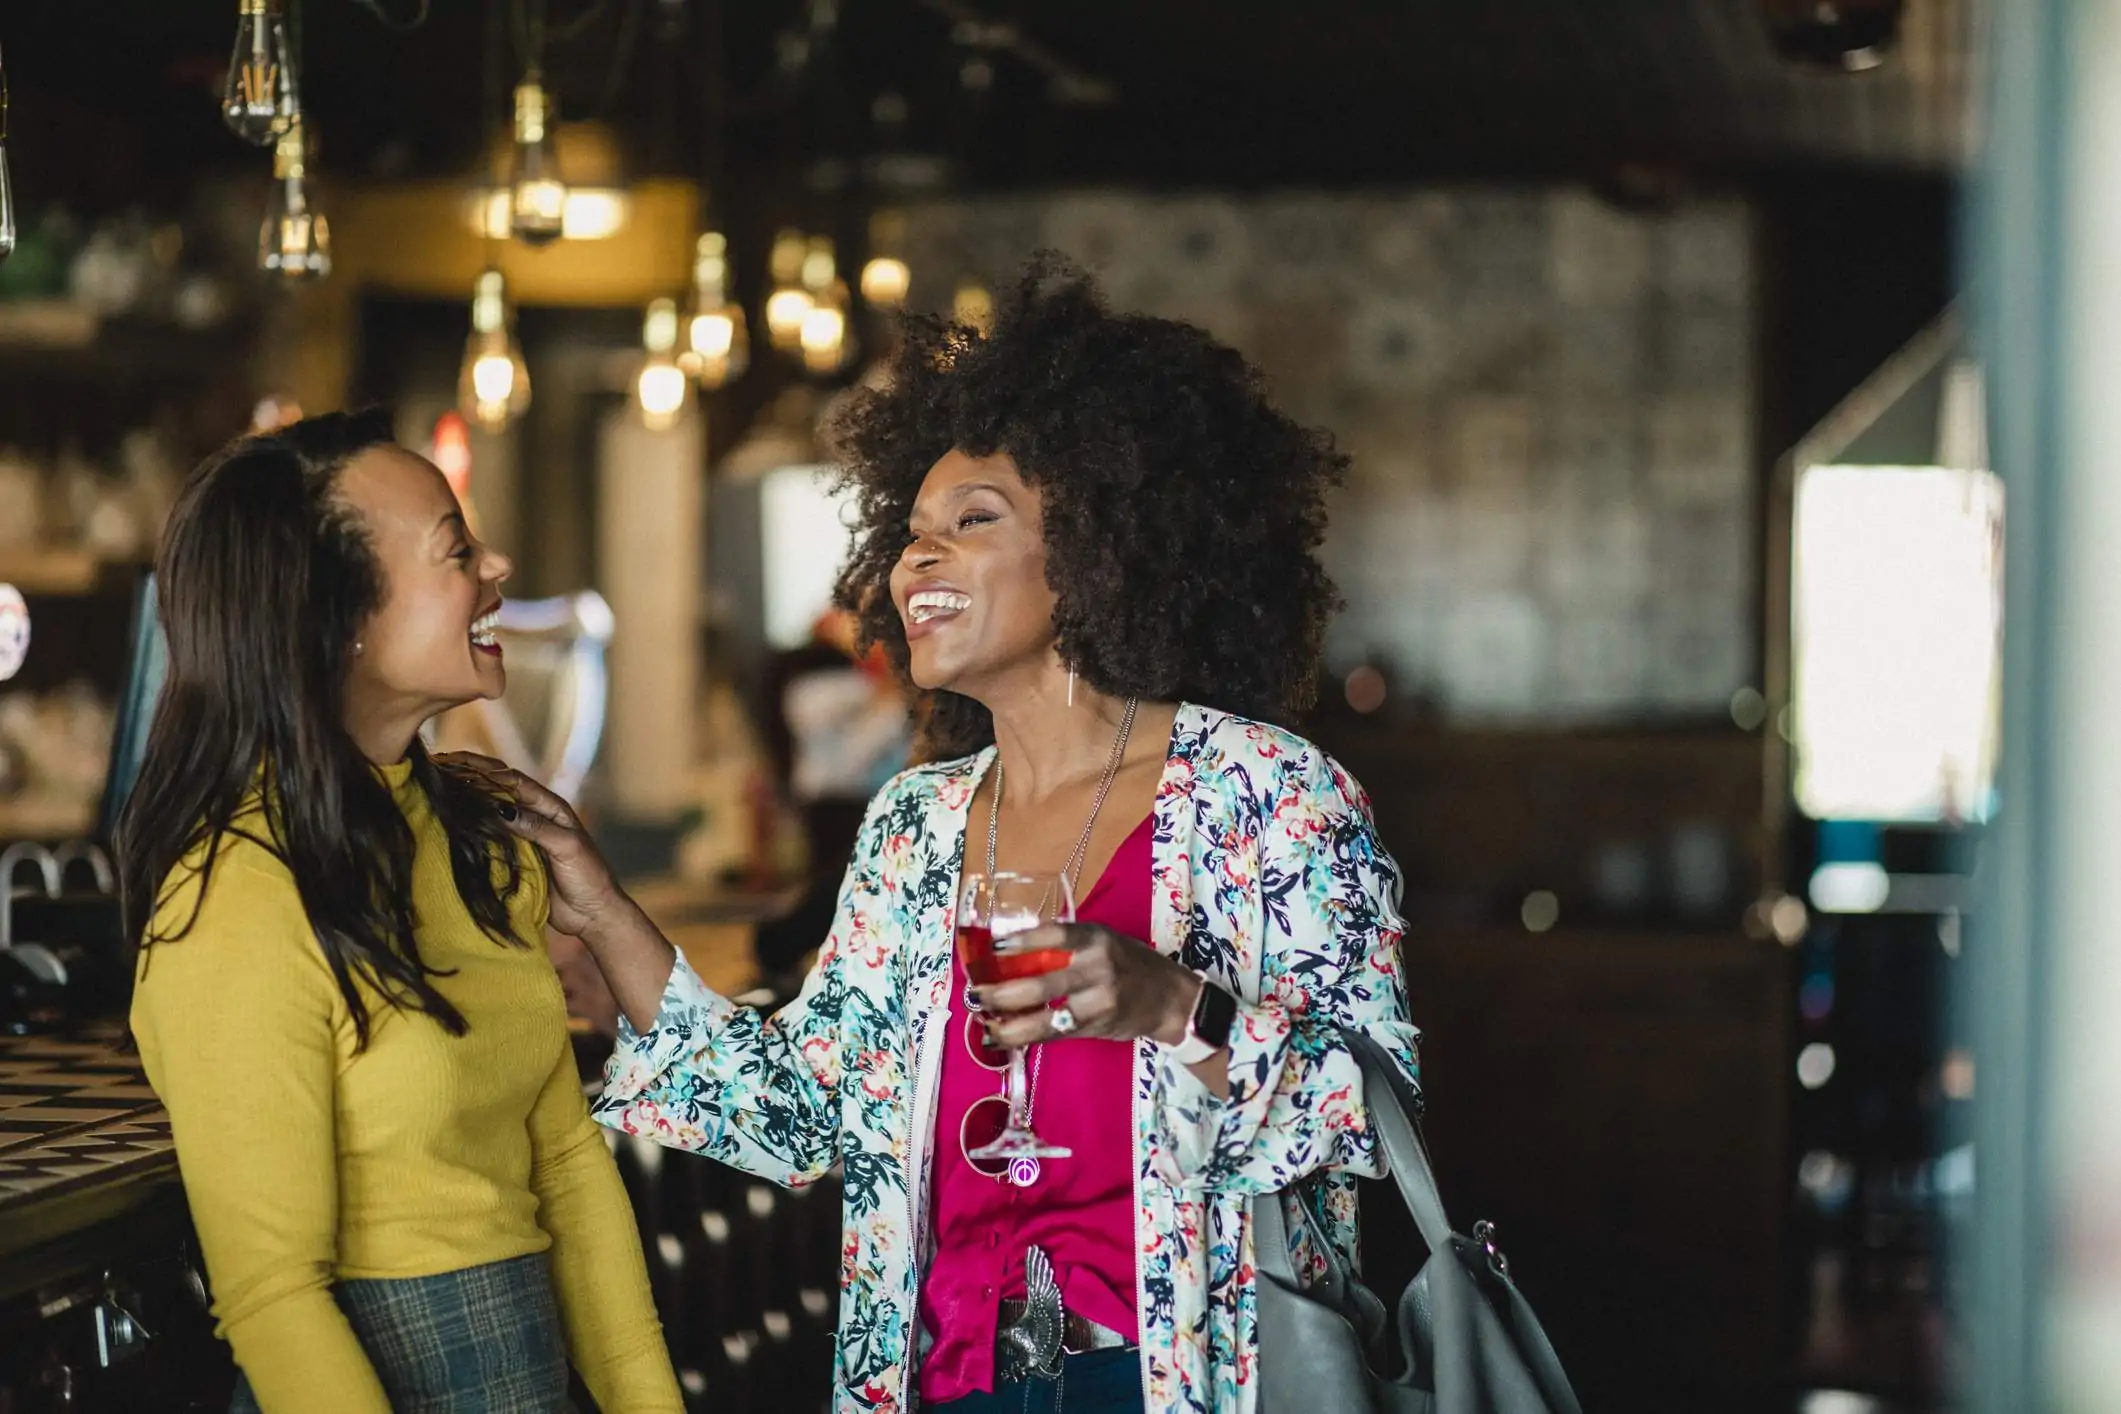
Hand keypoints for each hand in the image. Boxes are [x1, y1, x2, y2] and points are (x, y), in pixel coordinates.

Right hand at [435, 752, 621, 938]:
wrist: (592, 914)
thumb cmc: (588, 877)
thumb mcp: (567, 848)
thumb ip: (538, 828)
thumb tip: (501, 810)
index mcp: (550, 807)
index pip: (512, 780)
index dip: (484, 768)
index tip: (455, 760)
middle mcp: (532, 818)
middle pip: (496, 792)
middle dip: (468, 778)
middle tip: (435, 769)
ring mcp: (521, 838)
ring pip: (488, 815)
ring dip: (465, 803)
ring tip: (434, 791)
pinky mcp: (513, 860)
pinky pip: (487, 842)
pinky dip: (470, 833)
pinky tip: (448, 827)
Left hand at [973, 923, 1203, 1048]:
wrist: (1170, 999)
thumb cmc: (1129, 964)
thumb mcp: (1103, 941)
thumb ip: (1066, 945)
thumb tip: (1012, 952)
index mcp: (1097, 940)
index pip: (1054, 937)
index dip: (1021, 942)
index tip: (993, 949)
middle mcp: (1098, 969)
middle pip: (1042, 984)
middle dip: (1002, 992)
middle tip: (975, 994)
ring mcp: (1098, 1003)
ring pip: (1046, 1019)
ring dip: (1009, 1024)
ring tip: (983, 1024)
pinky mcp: (1096, 1028)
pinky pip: (1055, 1034)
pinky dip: (1027, 1036)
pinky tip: (1005, 1037)